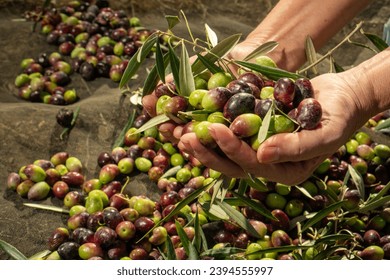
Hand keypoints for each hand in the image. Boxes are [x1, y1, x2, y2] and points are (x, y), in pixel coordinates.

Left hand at [178, 72, 364, 184]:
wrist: (342, 95)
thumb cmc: (340, 117)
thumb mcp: (325, 134)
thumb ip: (297, 148)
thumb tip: (262, 155)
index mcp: (283, 171)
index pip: (251, 165)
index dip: (231, 150)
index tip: (215, 129)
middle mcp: (267, 162)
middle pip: (231, 162)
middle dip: (207, 152)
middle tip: (185, 138)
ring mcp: (258, 145)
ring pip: (225, 148)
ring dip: (204, 141)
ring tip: (180, 130)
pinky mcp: (254, 129)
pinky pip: (230, 128)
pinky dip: (213, 120)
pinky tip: (194, 114)